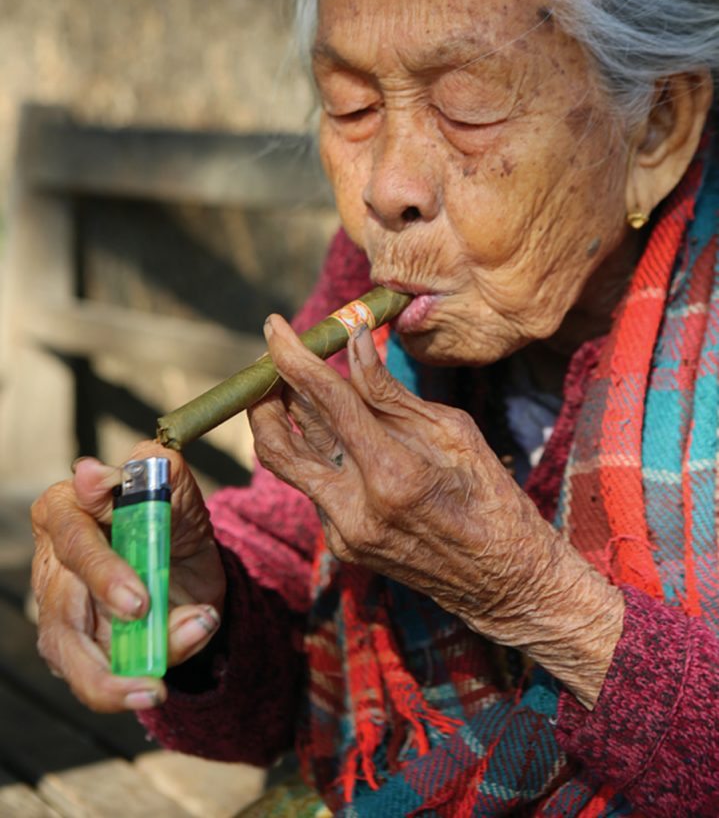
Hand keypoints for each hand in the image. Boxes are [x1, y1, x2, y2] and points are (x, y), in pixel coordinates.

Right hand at [31, 440, 225, 712]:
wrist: (189, 563)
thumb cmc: (172, 517)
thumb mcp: (179, 491)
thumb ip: (157, 472)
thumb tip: (111, 468)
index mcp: (67, 509)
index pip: (75, 536)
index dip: (103, 568)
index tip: (135, 596)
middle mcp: (53, 561)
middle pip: (64, 603)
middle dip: (106, 628)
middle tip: (148, 632)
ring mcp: (56, 609)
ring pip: (71, 653)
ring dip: (116, 675)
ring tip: (155, 687)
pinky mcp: (71, 649)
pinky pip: (96, 676)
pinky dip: (132, 681)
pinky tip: (156, 685)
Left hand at [249, 316, 623, 707]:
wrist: (504, 582)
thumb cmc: (492, 497)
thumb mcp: (453, 432)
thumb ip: (391, 392)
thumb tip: (353, 342)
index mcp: (393, 475)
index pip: (326, 402)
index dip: (294, 357)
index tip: (275, 326)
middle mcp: (356, 508)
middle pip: (281, 438)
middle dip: (268, 388)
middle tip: (274, 354)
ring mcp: (344, 532)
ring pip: (285, 463)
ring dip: (276, 419)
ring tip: (286, 383)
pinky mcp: (341, 544)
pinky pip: (312, 485)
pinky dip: (315, 449)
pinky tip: (334, 428)